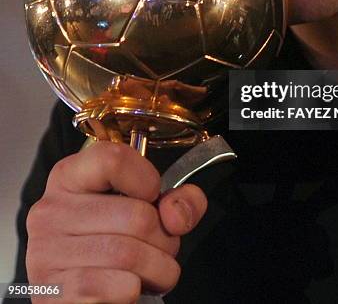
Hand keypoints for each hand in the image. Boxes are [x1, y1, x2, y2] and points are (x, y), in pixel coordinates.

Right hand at [26, 140, 207, 302]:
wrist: (81, 294)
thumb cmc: (114, 245)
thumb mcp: (147, 208)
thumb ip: (178, 201)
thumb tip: (176, 214)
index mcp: (70, 176)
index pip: (114, 160)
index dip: (148, 180)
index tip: (153, 198)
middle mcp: (52, 210)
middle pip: (136, 216)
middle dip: (165, 240)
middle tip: (160, 249)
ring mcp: (47, 251)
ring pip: (131, 255)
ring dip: (158, 270)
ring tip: (151, 271)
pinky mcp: (54, 292)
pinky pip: (119, 288)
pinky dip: (137, 291)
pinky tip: (128, 288)